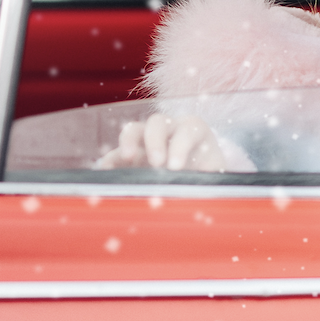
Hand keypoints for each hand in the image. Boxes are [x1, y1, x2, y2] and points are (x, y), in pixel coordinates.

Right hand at [96, 113, 237, 171]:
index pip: (187, 130)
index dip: (181, 145)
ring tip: (127, 158)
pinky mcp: (129, 155)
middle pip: (158, 122)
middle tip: (157, 163)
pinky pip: (115, 154)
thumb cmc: (208, 172)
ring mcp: (146, 140)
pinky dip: (109, 161)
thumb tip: (198, 197)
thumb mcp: (214, 176)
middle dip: (155, 140)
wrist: (198, 175)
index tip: (176, 167)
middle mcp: (168, 129)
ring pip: (133, 129)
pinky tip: (105, 173)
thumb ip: (208, 181)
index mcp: (194, 130)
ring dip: (129, 141)